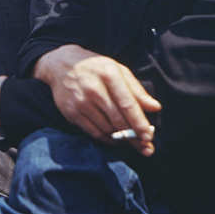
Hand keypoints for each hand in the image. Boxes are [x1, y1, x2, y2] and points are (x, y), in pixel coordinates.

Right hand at [34, 44, 161, 155]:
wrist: (60, 65)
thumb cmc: (94, 68)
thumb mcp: (117, 70)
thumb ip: (136, 89)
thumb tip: (155, 108)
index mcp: (108, 75)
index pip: (127, 104)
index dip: (139, 123)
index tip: (149, 137)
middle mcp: (94, 89)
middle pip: (118, 120)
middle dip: (134, 137)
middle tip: (146, 148)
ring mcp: (80, 102)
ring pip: (107, 128)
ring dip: (121, 138)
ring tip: (131, 141)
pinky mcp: (71, 112)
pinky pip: (93, 132)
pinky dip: (106, 139)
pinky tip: (114, 138)